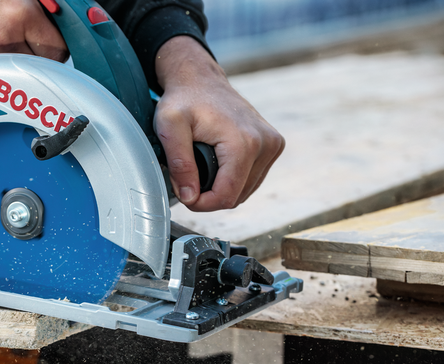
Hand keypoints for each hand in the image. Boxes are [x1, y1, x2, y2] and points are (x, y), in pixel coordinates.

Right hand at [0, 0, 67, 64]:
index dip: (56, 50)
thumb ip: (38, 12)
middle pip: (38, 70)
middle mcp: (1, 41)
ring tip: (2, 51)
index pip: (58, 51)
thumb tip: (59, 27)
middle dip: (36, 61)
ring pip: (14, 80)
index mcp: (19, 16)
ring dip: (13, 70)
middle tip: (26, 50)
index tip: (50, 48)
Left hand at [154, 36, 284, 211]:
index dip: (202, 203)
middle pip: (237, 196)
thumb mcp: (169, 127)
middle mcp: (266, 143)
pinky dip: (232, 178)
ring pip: (245, 190)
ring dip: (221, 188)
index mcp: (244, 142)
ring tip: (200, 168)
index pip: (226, 196)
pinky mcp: (273, 145)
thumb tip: (190, 197)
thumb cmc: (183, 99)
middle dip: (209, 196)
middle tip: (188, 179)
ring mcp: (273, 144)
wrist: (200, 79)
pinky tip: (217, 164)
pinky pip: (252, 179)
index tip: (184, 192)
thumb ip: (179, 164)